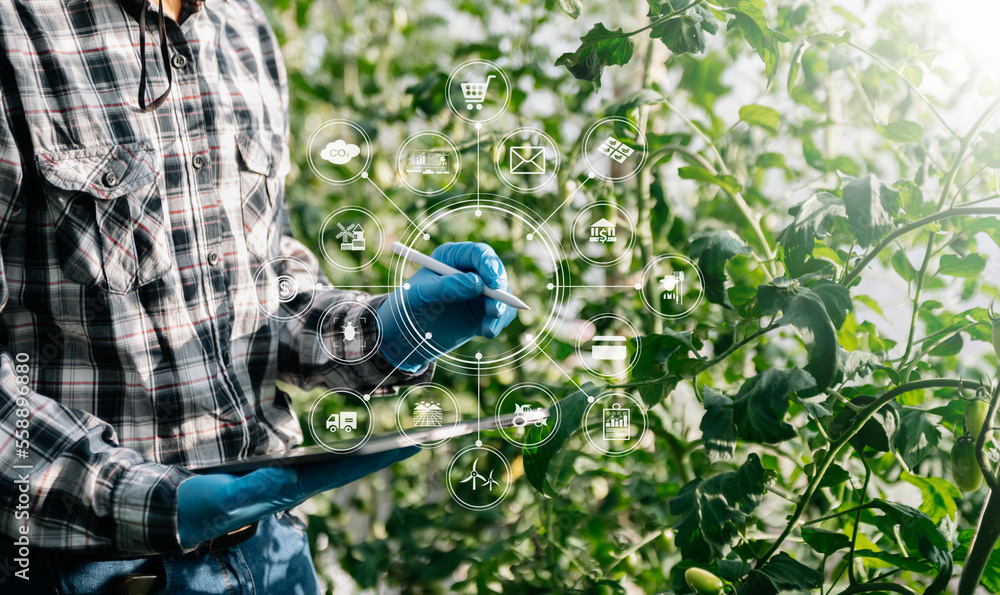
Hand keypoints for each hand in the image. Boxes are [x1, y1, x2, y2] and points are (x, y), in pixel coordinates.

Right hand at [176, 447, 417, 547]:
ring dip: (372, 455)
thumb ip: (249, 491)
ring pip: (340, 467)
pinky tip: (362, 448)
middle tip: (423, 437)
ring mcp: (291, 484)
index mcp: (290, 490)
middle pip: (350, 468)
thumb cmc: (200, 503)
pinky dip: (348, 455)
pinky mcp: (281, 478)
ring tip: (402, 441)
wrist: (179, 511)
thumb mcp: (220, 498)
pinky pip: (324, 464)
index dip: (376, 457)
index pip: (342, 470)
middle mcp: (297, 487)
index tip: (410, 444)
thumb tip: (284, 477)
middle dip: (386, 454)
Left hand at [377, 242, 517, 371]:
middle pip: (496, 272)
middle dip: (500, 292)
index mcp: (452, 258)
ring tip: (487, 330)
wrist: (405, 335)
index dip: (489, 265)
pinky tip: (485, 332)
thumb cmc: (406, 308)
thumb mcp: (419, 295)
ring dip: (500, 311)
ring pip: (503, 294)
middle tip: (494, 311)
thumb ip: (446, 287)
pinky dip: (498, 322)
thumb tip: (476, 283)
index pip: (479, 253)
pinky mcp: (483, 311)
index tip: (493, 284)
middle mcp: (468, 271)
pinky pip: (502, 312)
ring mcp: (478, 291)